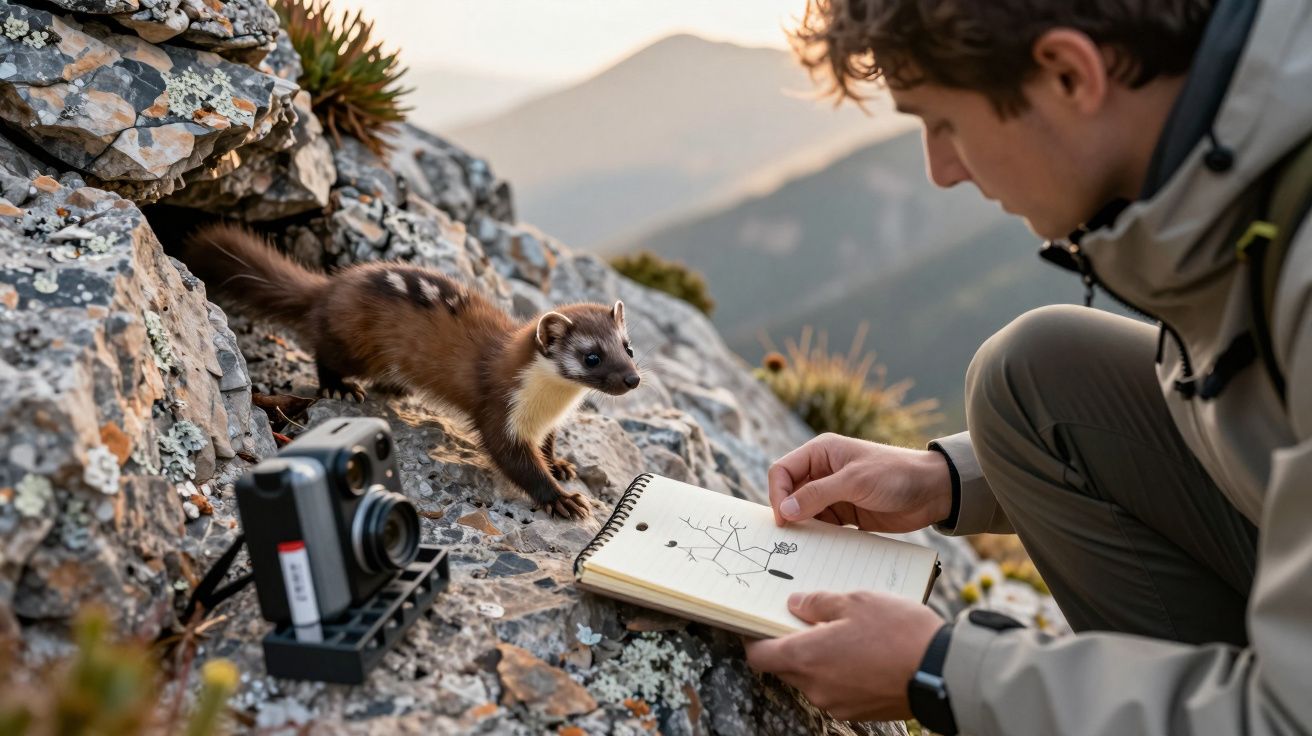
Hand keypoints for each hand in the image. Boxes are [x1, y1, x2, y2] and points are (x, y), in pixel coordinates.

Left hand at [743, 590, 943, 721]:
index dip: (754, 638)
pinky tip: (861, 652)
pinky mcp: (859, 712)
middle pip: (785, 667)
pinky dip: (840, 672)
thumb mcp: (856, 601)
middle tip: (808, 620)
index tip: (758, 622)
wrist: (943, 672)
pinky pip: (836, 689)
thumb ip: (819, 603)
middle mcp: (816, 687)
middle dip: (791, 644)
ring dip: (819, 658)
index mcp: (806, 658)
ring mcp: (837, 704)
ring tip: (843, 632)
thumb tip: (796, 605)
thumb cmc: (899, 632)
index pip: (759, 657)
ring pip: (813, 679)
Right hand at [768, 433, 951, 531]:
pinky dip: (819, 536)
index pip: (783, 471)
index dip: (778, 494)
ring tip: (804, 546)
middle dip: (787, 512)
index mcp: (821, 453)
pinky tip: (822, 548)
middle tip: (789, 537)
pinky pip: (823, 526)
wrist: (934, 491)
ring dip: (803, 527)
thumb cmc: (896, 474)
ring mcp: (834, 493)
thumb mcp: (855, 481)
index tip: (784, 519)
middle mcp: (823, 471)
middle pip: (790, 492)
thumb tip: (784, 510)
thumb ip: (818, 494)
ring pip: (804, 511)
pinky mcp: (846, 513)